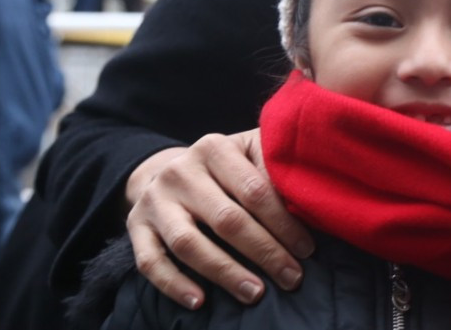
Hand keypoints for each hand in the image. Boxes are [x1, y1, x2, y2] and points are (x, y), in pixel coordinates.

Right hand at [124, 129, 314, 309]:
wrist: (170, 170)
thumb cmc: (229, 168)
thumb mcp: (251, 154)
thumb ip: (276, 169)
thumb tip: (315, 201)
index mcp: (214, 148)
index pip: (255, 190)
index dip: (284, 223)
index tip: (308, 250)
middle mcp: (180, 170)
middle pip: (226, 219)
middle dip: (264, 252)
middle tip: (292, 278)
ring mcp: (154, 200)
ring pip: (189, 243)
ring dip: (225, 272)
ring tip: (254, 293)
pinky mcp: (135, 226)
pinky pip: (150, 262)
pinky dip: (174, 284)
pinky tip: (199, 302)